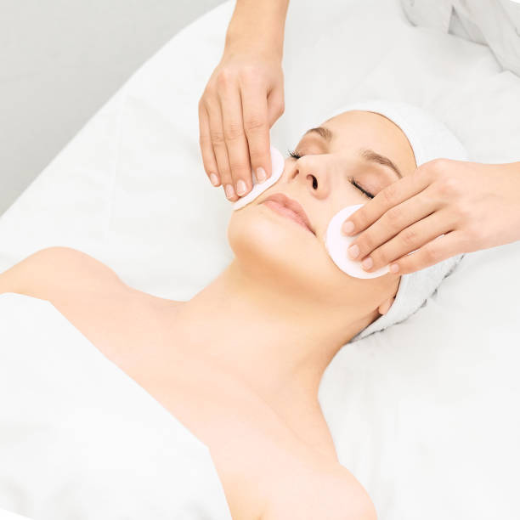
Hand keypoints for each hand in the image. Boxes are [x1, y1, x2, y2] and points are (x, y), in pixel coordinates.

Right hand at [198, 45, 284, 200]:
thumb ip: (268, 123)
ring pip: (217, 139)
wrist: (246, 47)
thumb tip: (258, 159)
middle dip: (238, 167)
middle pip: (233, 135)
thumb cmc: (266, 73)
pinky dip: (210, 160)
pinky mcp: (202, 105)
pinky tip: (216, 178)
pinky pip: (205, 138)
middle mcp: (227, 87)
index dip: (258, 153)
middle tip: (244, 192)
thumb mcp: (277, 94)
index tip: (262, 176)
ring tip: (231, 191)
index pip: (254, 125)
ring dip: (224, 169)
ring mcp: (211, 96)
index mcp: (251, 81)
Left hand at [341, 158, 519, 273]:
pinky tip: (394, 269)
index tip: (347, 229)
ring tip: (367, 265)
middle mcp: (442, 189)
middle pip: (393, 219)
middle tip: (352, 252)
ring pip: (408, 238)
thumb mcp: (447, 175)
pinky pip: (431, 253)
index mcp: (432, 171)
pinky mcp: (471, 235)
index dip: (363, 215)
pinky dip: (408, 264)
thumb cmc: (480, 186)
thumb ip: (417, 190)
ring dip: (382, 254)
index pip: (388, 196)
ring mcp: (458, 212)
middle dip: (367, 238)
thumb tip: (380, 215)